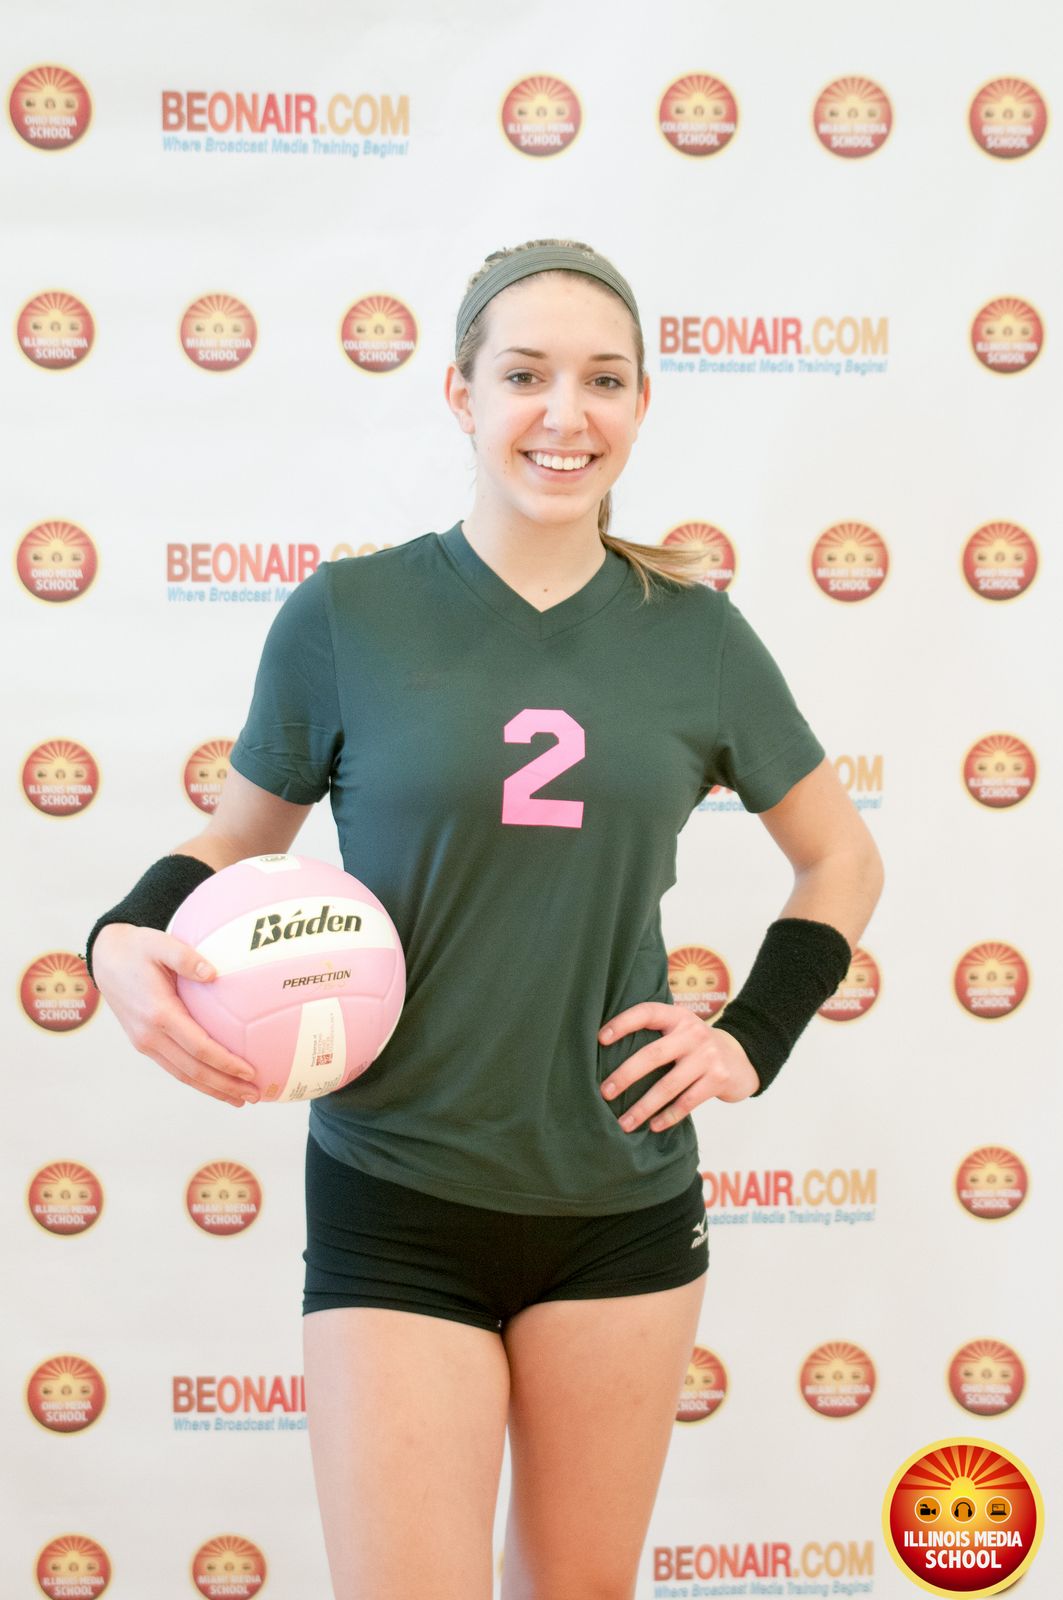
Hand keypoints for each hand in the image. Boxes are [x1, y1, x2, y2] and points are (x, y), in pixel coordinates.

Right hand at [91, 924, 259, 1107]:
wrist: (105, 959)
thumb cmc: (138, 948)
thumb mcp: (160, 943)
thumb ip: (186, 957)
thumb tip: (214, 972)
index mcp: (158, 1013)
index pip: (198, 1047)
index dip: (224, 1062)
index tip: (250, 1071)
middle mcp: (150, 1034)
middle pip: (193, 1070)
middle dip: (225, 1086)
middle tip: (254, 1095)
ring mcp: (145, 1042)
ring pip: (183, 1075)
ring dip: (212, 1089)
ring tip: (240, 1099)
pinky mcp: (144, 1044)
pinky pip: (174, 1067)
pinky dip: (197, 1080)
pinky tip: (217, 1083)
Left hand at [598, 1001, 759, 1130]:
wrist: (742, 1058)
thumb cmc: (697, 1048)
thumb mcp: (680, 1031)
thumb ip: (656, 1035)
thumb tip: (608, 1056)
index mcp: (677, 1017)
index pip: (646, 1013)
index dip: (622, 1023)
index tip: (600, 1039)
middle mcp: (693, 1033)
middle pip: (653, 1055)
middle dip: (625, 1076)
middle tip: (604, 1092)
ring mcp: (707, 1056)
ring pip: (668, 1086)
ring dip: (643, 1107)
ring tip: (624, 1122)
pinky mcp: (718, 1078)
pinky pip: (687, 1102)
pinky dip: (668, 1116)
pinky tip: (653, 1126)